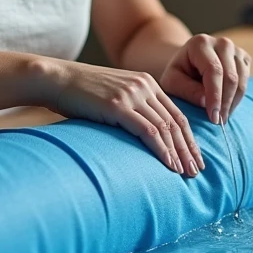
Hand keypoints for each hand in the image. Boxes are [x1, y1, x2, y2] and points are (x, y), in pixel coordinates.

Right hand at [39, 60, 204, 176]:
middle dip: (189, 148)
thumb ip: (129, 109)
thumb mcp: (111, 97)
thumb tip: (140, 135)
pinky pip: (148, 131)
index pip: (176, 113)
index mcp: (145, 82)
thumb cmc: (78, 94)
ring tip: (187, 173)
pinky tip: (169, 165)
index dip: (188, 137)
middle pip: (175, 122)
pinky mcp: (118, 106)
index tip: (195, 157)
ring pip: (166, 128)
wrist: (54, 79)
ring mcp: (132, 95)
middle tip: (198, 170)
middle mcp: (143, 86)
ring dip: (179, 153)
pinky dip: (163, 150)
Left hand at [159, 34, 251, 125]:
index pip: (213, 70)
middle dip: (225, 103)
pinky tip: (226, 107)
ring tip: (221, 117)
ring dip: (232, 102)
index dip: (215, 95)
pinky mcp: (244, 58)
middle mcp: (221, 43)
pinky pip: (247, 81)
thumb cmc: (178, 74)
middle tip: (218, 123)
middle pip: (230, 76)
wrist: (189, 64)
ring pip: (241, 80)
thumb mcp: (172, 82)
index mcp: (200, 43)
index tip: (213, 117)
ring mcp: (235, 50)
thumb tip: (205, 101)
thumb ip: (187, 90)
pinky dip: (237, 97)